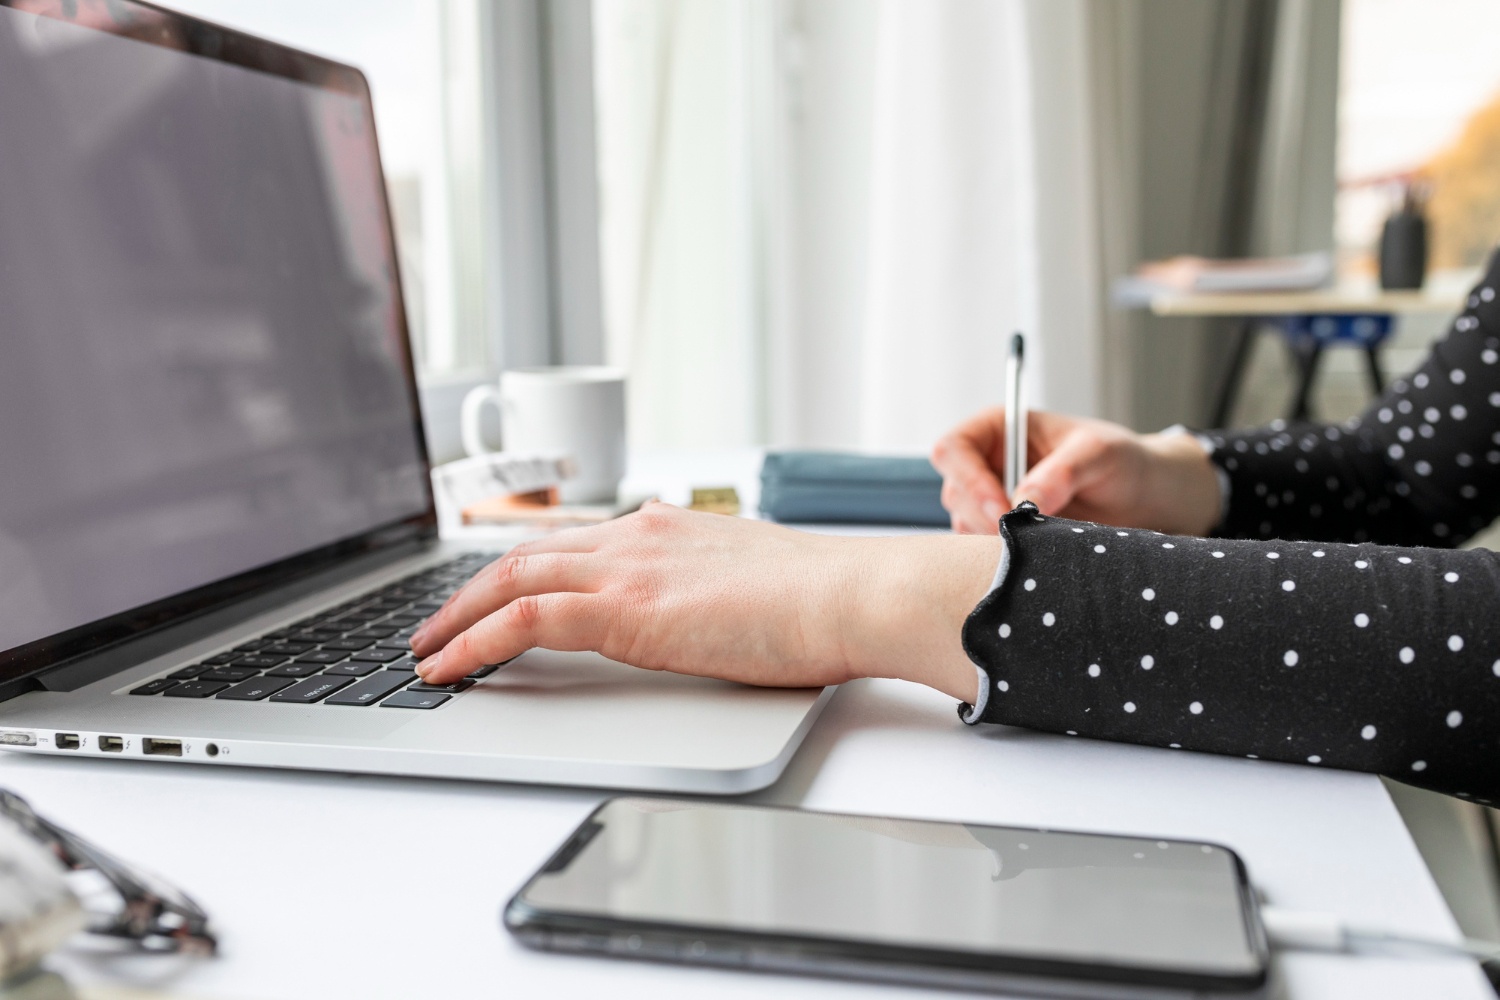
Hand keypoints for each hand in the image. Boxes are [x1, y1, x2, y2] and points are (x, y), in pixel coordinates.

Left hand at [408, 502, 998, 701]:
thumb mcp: (752, 580)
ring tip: (424, 652)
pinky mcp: (626, 607)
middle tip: (435, 626)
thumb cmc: (824, 598)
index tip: (495, 596)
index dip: (521, 571)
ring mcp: (628, 565)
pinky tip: (447, 669)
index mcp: (667, 526)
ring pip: (509, 578)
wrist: (854, 593)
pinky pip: (524, 620)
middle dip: (470, 591)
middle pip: (526, 553)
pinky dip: (475, 642)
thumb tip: (700, 612)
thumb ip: (709, 586)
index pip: (571, 544)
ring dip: (455, 617)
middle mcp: (637, 533)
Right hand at [930, 408, 1222, 535]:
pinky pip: (981, 550)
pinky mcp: (1000, 533)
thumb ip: (1062, 472)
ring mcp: (989, 501)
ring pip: (964, 525)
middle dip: (984, 516)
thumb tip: (1023, 501)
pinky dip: (1003, 556)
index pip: (953, 448)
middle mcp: (986, 464)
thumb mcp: (1100, 454)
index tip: (1002, 508)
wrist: (1143, 501)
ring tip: (1043, 542)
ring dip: (994, 538)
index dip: (968, 479)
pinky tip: (1038, 555)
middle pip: (954, 491)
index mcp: (999, 429)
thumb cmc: (1122, 462)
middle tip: (1024, 536)